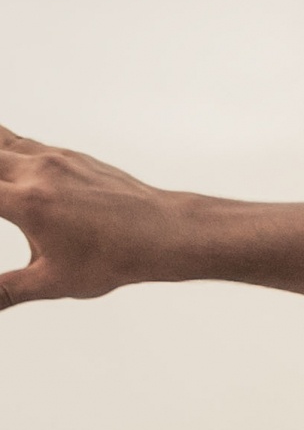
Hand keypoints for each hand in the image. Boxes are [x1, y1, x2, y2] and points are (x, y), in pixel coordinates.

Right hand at [0, 125, 185, 309]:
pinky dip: (4, 149)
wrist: (160, 232)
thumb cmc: (111, 259)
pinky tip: (5, 164)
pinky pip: (23, 143)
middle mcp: (35, 170)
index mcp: (27, 203)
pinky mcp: (67, 154)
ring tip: (1, 184)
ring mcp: (53, 156)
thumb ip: (7, 291)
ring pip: (0, 138)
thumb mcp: (53, 281)